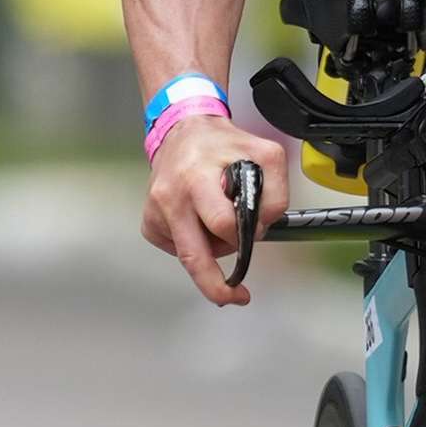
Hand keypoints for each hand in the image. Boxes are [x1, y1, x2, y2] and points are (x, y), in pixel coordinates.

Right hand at [143, 110, 288, 304]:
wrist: (183, 131)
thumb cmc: (222, 144)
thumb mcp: (265, 155)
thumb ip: (275, 192)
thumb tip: (262, 228)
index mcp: (198, 177)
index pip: (222, 223)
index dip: (243, 237)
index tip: (253, 242)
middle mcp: (171, 197)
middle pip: (194, 258)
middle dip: (217, 283)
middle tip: (236, 295)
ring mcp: (156, 211)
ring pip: (188, 256)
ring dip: (211, 251)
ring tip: (219, 224)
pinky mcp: (149, 223)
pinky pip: (177, 249)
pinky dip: (195, 244)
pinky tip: (200, 222)